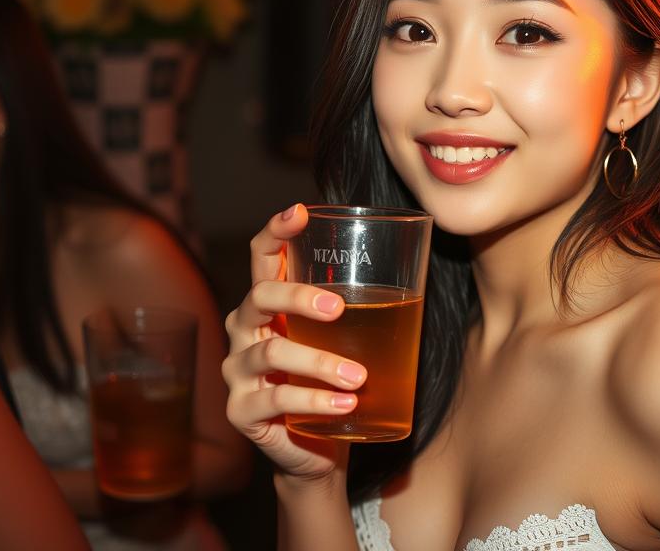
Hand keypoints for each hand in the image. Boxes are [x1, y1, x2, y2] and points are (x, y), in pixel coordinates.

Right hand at [222, 204, 367, 481]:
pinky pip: (275, 400)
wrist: (319, 447)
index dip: (276, 230)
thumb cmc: (334, 379)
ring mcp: (238, 371)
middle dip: (299, 296)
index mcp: (268, 303)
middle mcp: (245, 330)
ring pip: (272, 353)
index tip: (301, 211)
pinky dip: (315, 400)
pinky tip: (346, 404)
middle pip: (259, 296)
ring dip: (320, 363)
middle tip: (340, 308)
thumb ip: (360, 306)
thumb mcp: (346, 338)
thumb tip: (421, 264)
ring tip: (360, 377)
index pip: (262, 257)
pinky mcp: (242, 412)